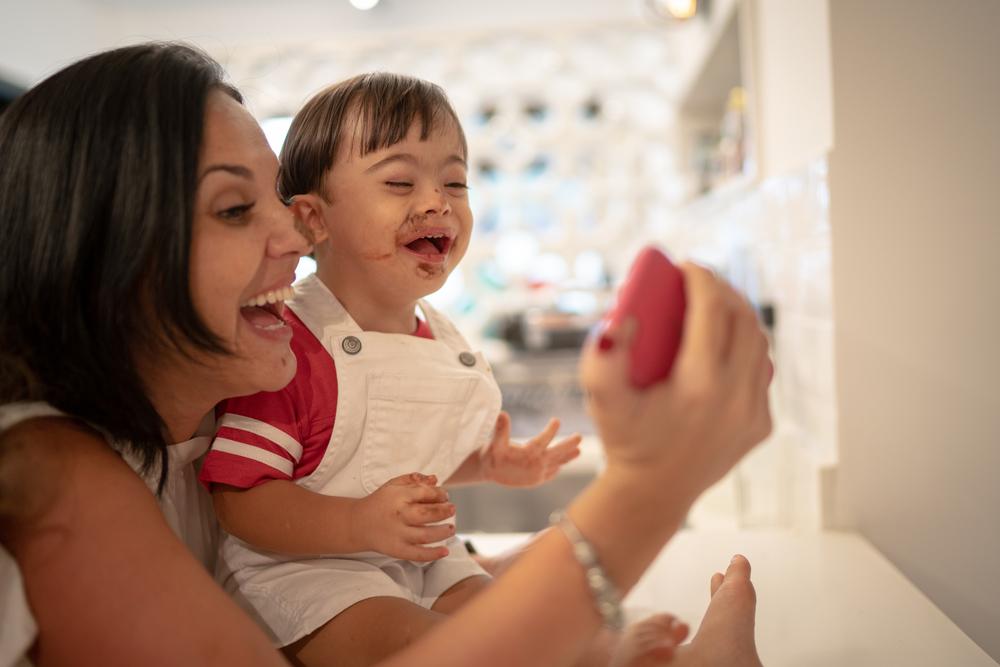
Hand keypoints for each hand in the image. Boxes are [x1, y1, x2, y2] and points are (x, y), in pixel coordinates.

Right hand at [351, 473, 455, 561]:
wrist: (357, 523)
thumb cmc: (380, 502)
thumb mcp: (393, 485)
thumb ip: (413, 480)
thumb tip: (435, 479)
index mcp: (398, 496)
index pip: (425, 493)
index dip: (440, 494)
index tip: (445, 496)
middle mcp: (398, 515)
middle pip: (426, 514)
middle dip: (444, 511)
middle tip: (452, 509)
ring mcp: (397, 534)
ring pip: (425, 535)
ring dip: (442, 532)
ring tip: (451, 528)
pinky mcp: (396, 549)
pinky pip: (417, 554)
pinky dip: (432, 554)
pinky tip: (445, 551)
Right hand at [480, 412, 581, 486]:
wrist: (487, 473)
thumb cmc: (491, 455)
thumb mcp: (495, 442)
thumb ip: (500, 429)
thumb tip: (502, 414)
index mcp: (527, 455)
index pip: (542, 440)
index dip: (550, 430)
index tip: (557, 421)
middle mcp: (535, 465)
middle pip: (556, 453)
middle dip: (568, 445)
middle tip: (580, 437)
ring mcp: (537, 474)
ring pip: (556, 463)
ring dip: (568, 456)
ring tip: (579, 451)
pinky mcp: (535, 480)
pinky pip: (551, 473)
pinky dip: (557, 467)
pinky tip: (562, 464)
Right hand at [579, 262, 771, 499]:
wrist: (653, 493)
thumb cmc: (625, 440)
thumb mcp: (603, 401)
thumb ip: (601, 360)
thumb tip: (621, 319)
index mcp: (700, 386)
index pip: (711, 312)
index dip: (701, 279)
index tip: (686, 265)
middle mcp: (735, 398)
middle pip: (742, 321)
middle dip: (723, 290)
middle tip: (698, 279)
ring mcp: (753, 413)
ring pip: (758, 344)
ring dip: (739, 315)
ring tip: (713, 301)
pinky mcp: (761, 424)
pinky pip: (761, 371)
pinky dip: (747, 346)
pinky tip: (726, 338)